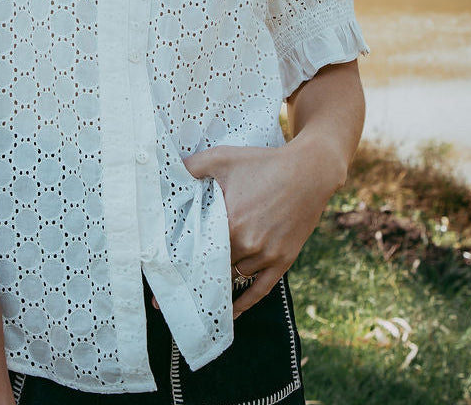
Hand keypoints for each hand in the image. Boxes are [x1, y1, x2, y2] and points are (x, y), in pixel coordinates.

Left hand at [183, 134, 346, 316]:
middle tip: (174, 294)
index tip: (162, 283)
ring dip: (218, 286)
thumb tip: (170, 172)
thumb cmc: (264, 162)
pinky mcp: (283, 260)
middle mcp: (247, 243)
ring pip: (234, 278)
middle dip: (195, 278)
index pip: (197, 252)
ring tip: (197, 300)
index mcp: (229, 221)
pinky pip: (260, 289)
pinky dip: (244, 303)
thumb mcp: (224, 158)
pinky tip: (231, 313)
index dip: (179, 266)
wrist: (308, 172)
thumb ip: (193, 166)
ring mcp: (267, 254)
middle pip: (213, 269)